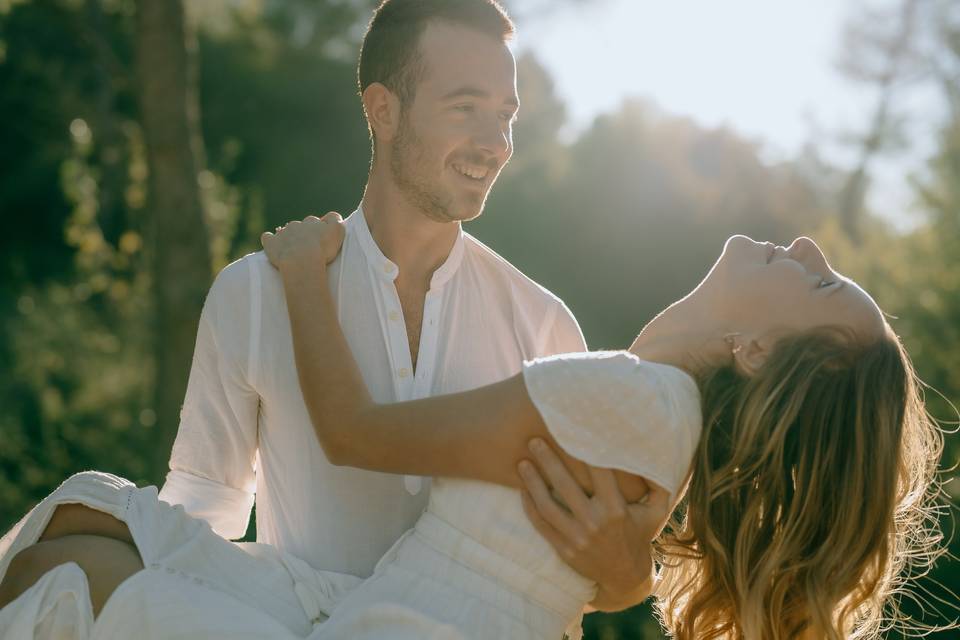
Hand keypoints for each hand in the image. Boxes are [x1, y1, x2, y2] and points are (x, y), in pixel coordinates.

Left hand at [260, 212, 344, 271]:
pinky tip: (273, 246)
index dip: (319, 228)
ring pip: (285, 231)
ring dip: (288, 238)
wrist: (302, 260)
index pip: (316, 221)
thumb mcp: (337, 231)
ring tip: (293, 250)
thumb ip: (336, 220)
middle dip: (303, 233)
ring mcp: (283, 233)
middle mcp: (297, 224)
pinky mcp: (271, 243)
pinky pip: (268, 237)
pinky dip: (270, 240)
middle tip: (308, 247)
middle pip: (300, 226)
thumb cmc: (322, 248)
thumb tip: (332, 216)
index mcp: (312, 222)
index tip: (321, 239)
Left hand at [518, 438, 670, 611]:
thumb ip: (659, 484)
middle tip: (533, 440)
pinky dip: (529, 505)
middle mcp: (595, 522)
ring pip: (547, 505)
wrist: (625, 578)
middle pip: (565, 485)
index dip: (582, 450)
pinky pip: (541, 524)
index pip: (597, 472)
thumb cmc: (640, 536)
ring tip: (521, 462)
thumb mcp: (656, 512)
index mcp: (616, 509)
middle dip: (548, 460)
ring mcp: (577, 538)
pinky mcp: (564, 549)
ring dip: (532, 482)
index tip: (569, 430)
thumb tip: (657, 454)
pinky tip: (523, 489)